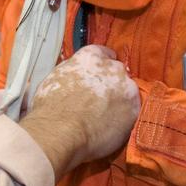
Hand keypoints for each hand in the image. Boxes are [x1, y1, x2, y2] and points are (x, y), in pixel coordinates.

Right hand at [19, 45, 138, 178]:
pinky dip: (124, 118)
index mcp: (91, 56)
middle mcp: (112, 67)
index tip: (99, 77)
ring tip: (106, 117)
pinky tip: (111, 127)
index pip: (104, 54)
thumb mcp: (56, 79)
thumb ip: (74, 72)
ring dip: (119, 101)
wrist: (61, 132)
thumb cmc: (50, 108)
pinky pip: (132, 111)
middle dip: (111, 83)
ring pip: (127, 92)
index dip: (101, 68)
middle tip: (100, 100)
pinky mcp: (134, 109)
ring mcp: (126, 88)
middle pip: (117, 72)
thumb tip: (77, 78)